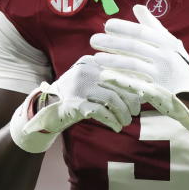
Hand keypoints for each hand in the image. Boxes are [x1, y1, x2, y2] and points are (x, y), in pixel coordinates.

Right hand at [9, 55, 141, 152]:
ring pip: (112, 99)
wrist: (48, 108)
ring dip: (123, 113)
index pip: (119, 71)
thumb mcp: (90, 82)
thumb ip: (109, 81)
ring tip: (126, 122)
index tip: (141, 99)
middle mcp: (85, 71)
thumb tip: (140, 92)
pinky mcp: (75, 103)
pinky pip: (101, 112)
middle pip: (118, 85)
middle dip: (131, 101)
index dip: (133, 86)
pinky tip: (116, 127)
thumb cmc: (76, 96)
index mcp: (91, 62)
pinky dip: (112, 121)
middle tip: (135, 113)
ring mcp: (79, 86)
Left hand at [90, 5, 188, 144]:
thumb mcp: (170, 44)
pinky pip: (134, 84)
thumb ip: (153, 26)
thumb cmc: (180, 66)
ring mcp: (161, 76)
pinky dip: (118, 79)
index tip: (106, 25)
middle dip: (112, 43)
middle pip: (134, 47)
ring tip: (96, 58)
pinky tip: (105, 75)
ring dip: (112, 60)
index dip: (123, 28)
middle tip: (94, 40)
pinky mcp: (157, 92)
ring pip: (132, 65)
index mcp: (168, 44)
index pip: (142, 32)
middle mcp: (166, 57)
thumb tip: (137, 7)